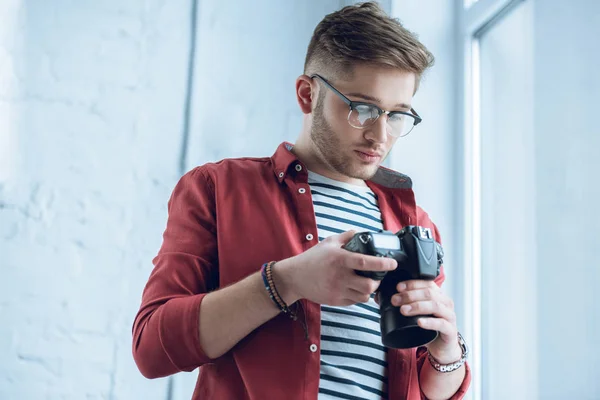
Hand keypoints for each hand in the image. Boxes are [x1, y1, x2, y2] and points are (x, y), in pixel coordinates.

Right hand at [274, 230, 396, 306]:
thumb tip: (361, 232)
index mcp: (340, 259)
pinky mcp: (335, 301)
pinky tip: (355, 289)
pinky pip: (354, 302)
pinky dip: (358, 296)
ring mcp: (337, 290)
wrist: (295, 277)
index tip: (392, 263)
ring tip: (366, 283)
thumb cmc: (312, 259)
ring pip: (364, 296)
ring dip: (368, 291)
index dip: (382, 264)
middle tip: (376, 277)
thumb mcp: (328, 243)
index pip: (366, 262)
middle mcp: (340, 276)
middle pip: (368, 285)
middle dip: (377, 282)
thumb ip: (346, 237)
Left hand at [392, 280, 461, 362]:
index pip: (426, 283)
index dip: (411, 284)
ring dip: (417, 306)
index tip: (398, 287)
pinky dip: (429, 322)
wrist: (441, 347)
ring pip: (435, 306)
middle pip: (429, 293)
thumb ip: (402, 304)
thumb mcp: (415, 313)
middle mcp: (445, 303)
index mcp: (438, 295)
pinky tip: (419, 322)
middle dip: (409, 295)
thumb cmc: (428, 327)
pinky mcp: (450, 330)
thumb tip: (380, 298)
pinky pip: (441, 324)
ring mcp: (449, 316)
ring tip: (403, 310)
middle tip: (395, 300)